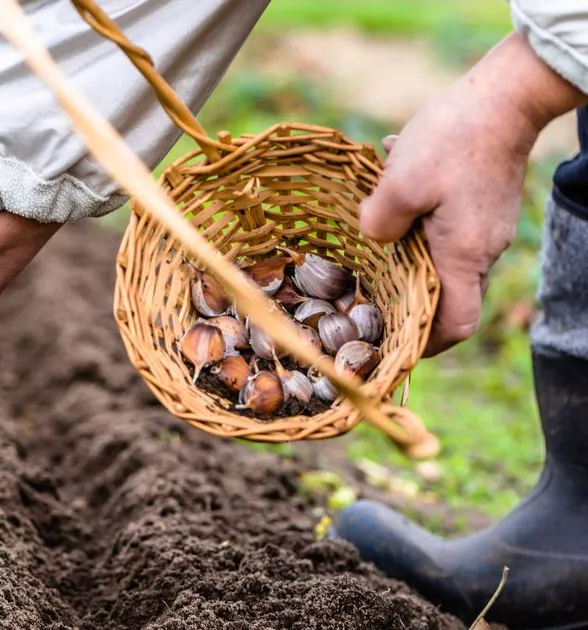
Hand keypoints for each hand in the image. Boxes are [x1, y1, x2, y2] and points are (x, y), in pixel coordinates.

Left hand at [358, 32, 585, 356]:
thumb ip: (378, 222)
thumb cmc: (453, 139)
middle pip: (445, 294)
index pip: (456, 325)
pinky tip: (394, 174)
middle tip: (367, 290)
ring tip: (376, 212)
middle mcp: (483, 249)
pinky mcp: (483, 204)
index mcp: (463, 256)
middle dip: (406, 295)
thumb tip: (370, 238)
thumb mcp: (400, 183)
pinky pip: (445, 223)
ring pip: (440, 254)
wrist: (505, 95)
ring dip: (405, 242)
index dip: (426, 343)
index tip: (394, 343)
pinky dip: (418, 212)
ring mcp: (486, 227)